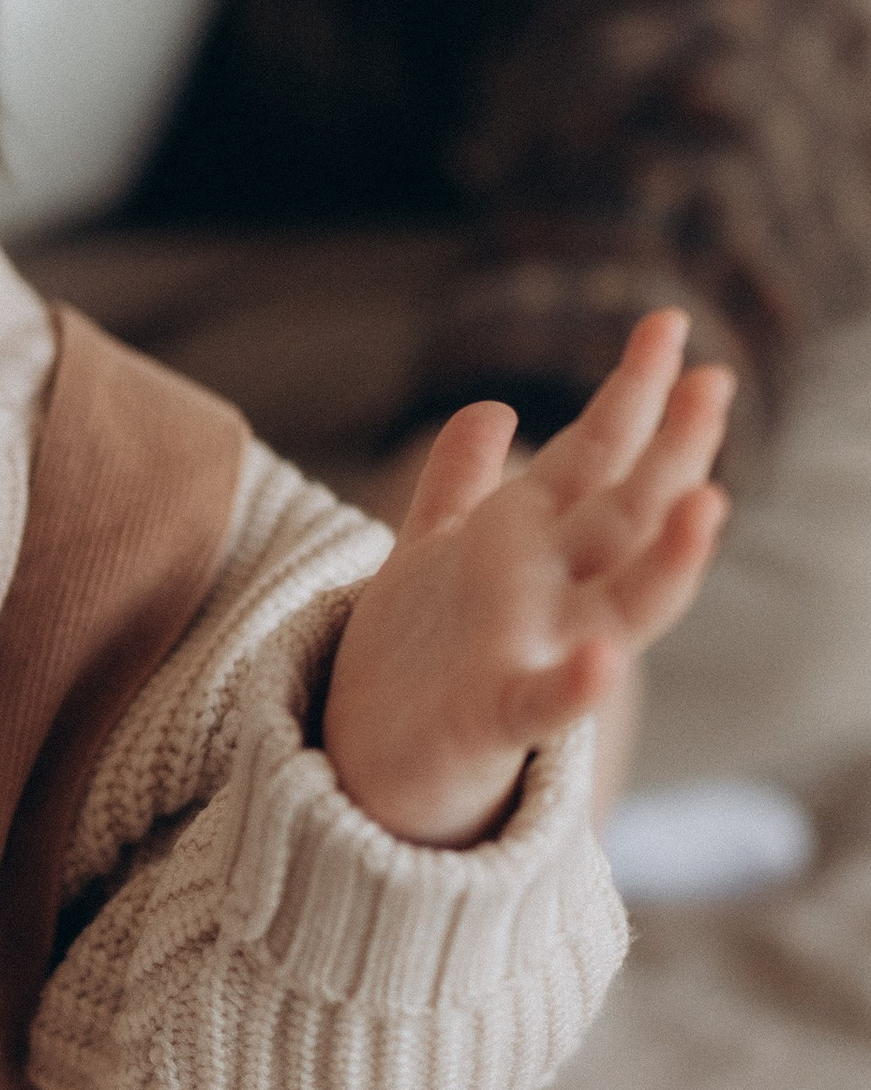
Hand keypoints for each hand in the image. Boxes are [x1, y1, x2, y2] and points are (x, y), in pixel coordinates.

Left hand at [321, 308, 730, 846]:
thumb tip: (493, 408)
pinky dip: (574, 688)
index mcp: (532, 545)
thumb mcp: (430, 550)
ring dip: (666, 560)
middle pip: (625, 516)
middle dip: (672, 452)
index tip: (669, 326)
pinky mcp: (493, 720)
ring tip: (708, 501)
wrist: (373, 764)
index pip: (596, 458)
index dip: (632, 395)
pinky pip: (542, 705)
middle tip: (717, 379)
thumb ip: (460, 483)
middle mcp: (553, 597)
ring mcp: (535, 656)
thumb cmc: (417, 657)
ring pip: (620, 607)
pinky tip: (602, 663)